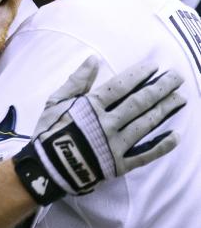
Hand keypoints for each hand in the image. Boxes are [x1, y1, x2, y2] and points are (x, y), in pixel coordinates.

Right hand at [13, 56, 184, 204]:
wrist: (47, 168)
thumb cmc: (49, 131)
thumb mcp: (56, 101)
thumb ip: (76, 80)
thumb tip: (93, 59)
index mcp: (91, 106)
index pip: (120, 86)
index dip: (138, 75)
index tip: (154, 66)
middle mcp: (107, 123)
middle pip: (138, 102)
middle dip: (159, 88)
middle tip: (177, 77)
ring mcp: (115, 145)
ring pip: (145, 124)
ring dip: (164, 110)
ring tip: (180, 98)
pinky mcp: (119, 165)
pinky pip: (144, 155)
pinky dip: (161, 146)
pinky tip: (176, 136)